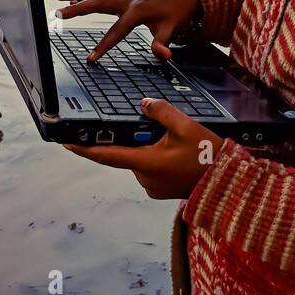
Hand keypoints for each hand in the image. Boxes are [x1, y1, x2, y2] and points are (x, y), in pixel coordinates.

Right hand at [52, 0, 200, 61]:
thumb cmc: (176, 15)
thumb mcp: (172, 30)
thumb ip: (163, 43)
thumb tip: (162, 55)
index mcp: (137, 11)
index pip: (116, 31)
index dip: (104, 45)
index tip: (90, 59)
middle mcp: (128, 2)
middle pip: (98, 3)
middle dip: (78, 9)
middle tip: (59, 15)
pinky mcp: (124, 0)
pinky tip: (74, 1)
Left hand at [66, 98, 224, 198]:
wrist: (227, 184)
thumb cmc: (207, 157)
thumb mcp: (186, 127)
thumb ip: (161, 112)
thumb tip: (144, 103)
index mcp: (146, 163)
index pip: (107, 154)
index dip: (84, 148)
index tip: (66, 143)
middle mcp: (145, 179)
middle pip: (129, 152)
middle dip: (140, 138)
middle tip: (164, 132)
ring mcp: (153, 187)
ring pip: (141, 159)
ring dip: (151, 148)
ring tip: (178, 143)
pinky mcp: (161, 190)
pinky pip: (151, 169)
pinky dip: (158, 158)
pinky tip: (178, 154)